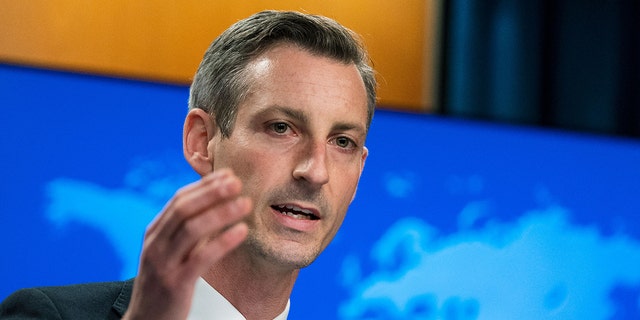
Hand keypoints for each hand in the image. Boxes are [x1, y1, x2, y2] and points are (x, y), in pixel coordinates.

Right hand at [123, 169, 250, 319]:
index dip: (204, 186)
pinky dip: (223, 242)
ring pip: (192, 229)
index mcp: (154, 234)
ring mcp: (163, 265)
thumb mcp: (170, 254)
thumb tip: (215, 206)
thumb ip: (185, 232)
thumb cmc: (164, 286)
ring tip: (245, 204)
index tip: (228, 174)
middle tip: (238, 182)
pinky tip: (242, 232)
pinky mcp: (175, 284)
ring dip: (221, 213)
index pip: (179, 200)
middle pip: (184, 209)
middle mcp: (155, 245)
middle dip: (212, 193)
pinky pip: (201, 258)